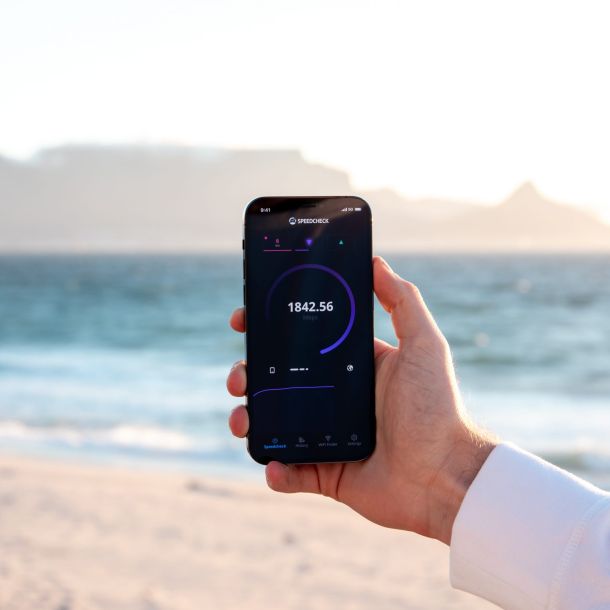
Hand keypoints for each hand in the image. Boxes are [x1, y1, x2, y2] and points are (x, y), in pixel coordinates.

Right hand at [226, 256, 495, 544]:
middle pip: (277, 380)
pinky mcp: (326, 473)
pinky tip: (274, 465)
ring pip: (273, 423)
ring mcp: (326, 435)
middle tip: (240, 376)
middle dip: (248, 375)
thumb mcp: (423, 345)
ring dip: (249, 419)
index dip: (269, 330)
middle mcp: (333, 398)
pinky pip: (290, 472)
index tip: (244, 319)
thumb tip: (376, 262)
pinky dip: (275, 470)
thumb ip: (402, 301)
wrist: (446, 476)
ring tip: (243, 420)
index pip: (300, 341)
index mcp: (349, 366)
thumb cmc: (438, 407)